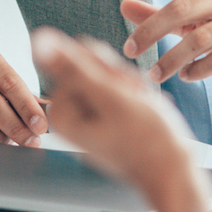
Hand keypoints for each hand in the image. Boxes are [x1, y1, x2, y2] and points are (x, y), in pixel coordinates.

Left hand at [31, 27, 211, 211]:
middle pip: (89, 68)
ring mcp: (86, 121)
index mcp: (60, 113)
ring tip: (142, 107)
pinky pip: (114, 94)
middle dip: (117, 77)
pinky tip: (143, 111)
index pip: (76, 61)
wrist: (173, 172)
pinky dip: (132, 96)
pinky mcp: (102, 122)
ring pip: (105, 78)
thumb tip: (38, 40)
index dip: (106, 69)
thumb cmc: (147, 138)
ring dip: (128, 85)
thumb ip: (72, 66)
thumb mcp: (109, 94)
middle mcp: (68, 118)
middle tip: (135, 100)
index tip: (123, 91)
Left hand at [118, 0, 211, 85]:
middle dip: (150, 30)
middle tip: (130, 49)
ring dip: (171, 59)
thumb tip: (124, 5)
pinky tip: (186, 76)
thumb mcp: (201, 15)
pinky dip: (198, 70)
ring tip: (155, 74)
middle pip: (182, 8)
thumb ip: (163, 12)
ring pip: (199, 39)